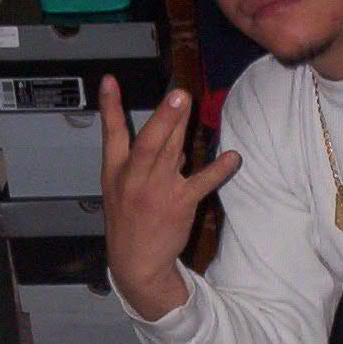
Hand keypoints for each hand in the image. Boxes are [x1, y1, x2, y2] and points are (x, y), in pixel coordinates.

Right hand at [100, 78, 239, 319]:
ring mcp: (158, 191)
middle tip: (175, 93)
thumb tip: (173, 141)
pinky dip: (219, 170)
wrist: (136, 263)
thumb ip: (146, 161)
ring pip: (170, 154)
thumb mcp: (123, 189)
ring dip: (180, 128)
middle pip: (148, 143)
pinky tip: (233, 158)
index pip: (111, 134)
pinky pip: (202, 183)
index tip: (110, 80)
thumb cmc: (130, 220)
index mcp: (116, 172)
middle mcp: (135, 178)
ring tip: (187, 101)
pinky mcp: (180, 204)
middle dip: (161, 118)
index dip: (109, 107)